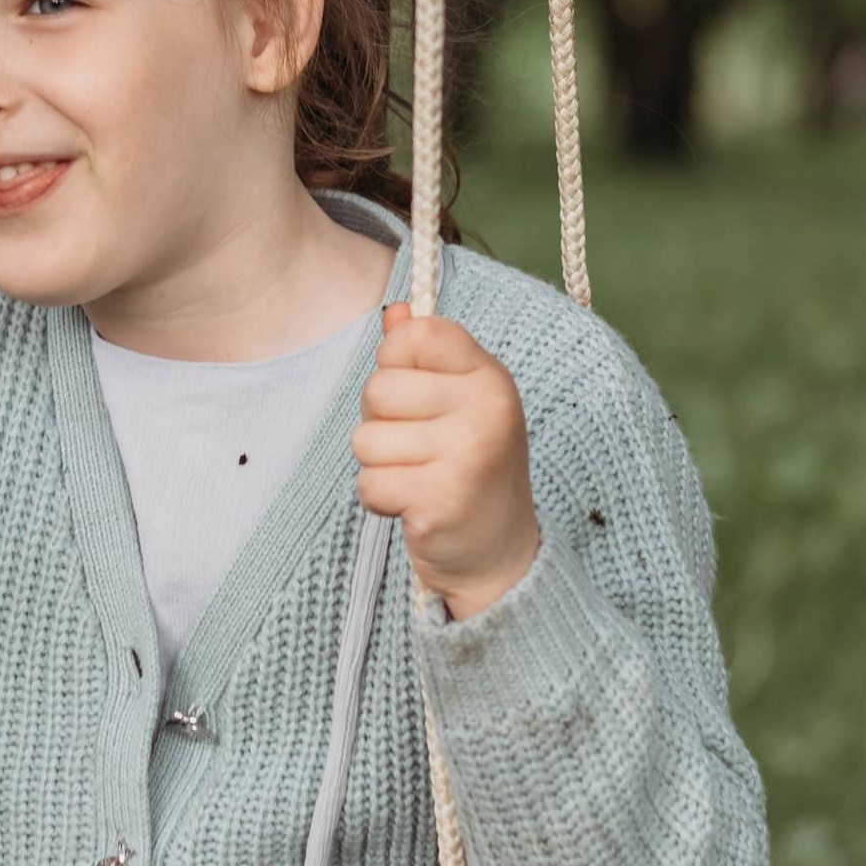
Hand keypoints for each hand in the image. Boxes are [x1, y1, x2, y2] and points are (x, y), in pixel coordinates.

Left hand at [352, 306, 541, 619]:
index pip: (417, 334)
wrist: (499, 553)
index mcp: (489, 376)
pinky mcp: (441, 499)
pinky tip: (412, 504)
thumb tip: (395, 312)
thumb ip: (426, 356)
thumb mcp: (460, 404)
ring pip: (366, 439)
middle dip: (381, 423)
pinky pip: (369, 484)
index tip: (416, 394)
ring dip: (379, 465)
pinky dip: (380, 500)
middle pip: (379, 388)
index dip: (395, 362)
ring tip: (417, 477)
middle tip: (418, 448)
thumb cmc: (471, 469)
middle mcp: (485, 408)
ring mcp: (466, 454)